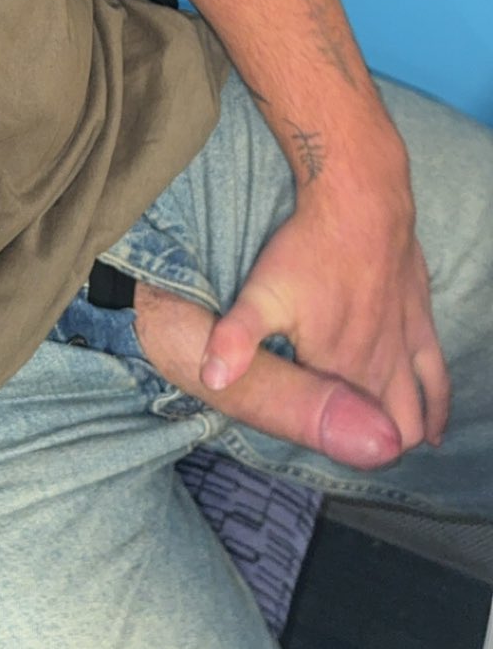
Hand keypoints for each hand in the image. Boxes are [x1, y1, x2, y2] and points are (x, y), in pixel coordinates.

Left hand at [151, 144, 449, 464]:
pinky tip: (436, 431)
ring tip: (390, 447)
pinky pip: (438, 378)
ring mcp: (405, 348)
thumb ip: (235, 340)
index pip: (340, 434)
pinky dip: (438, 408)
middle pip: (385, 432)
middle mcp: (378, 368)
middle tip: (349, 446)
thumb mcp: (261, 294)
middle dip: (370, 447)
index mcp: (337, 371)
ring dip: (404, 433)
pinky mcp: (421, 324)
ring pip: (416, 413)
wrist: (360, 201)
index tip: (315, 446)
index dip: (330, 447)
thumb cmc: (308, 248)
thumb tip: (211, 379)